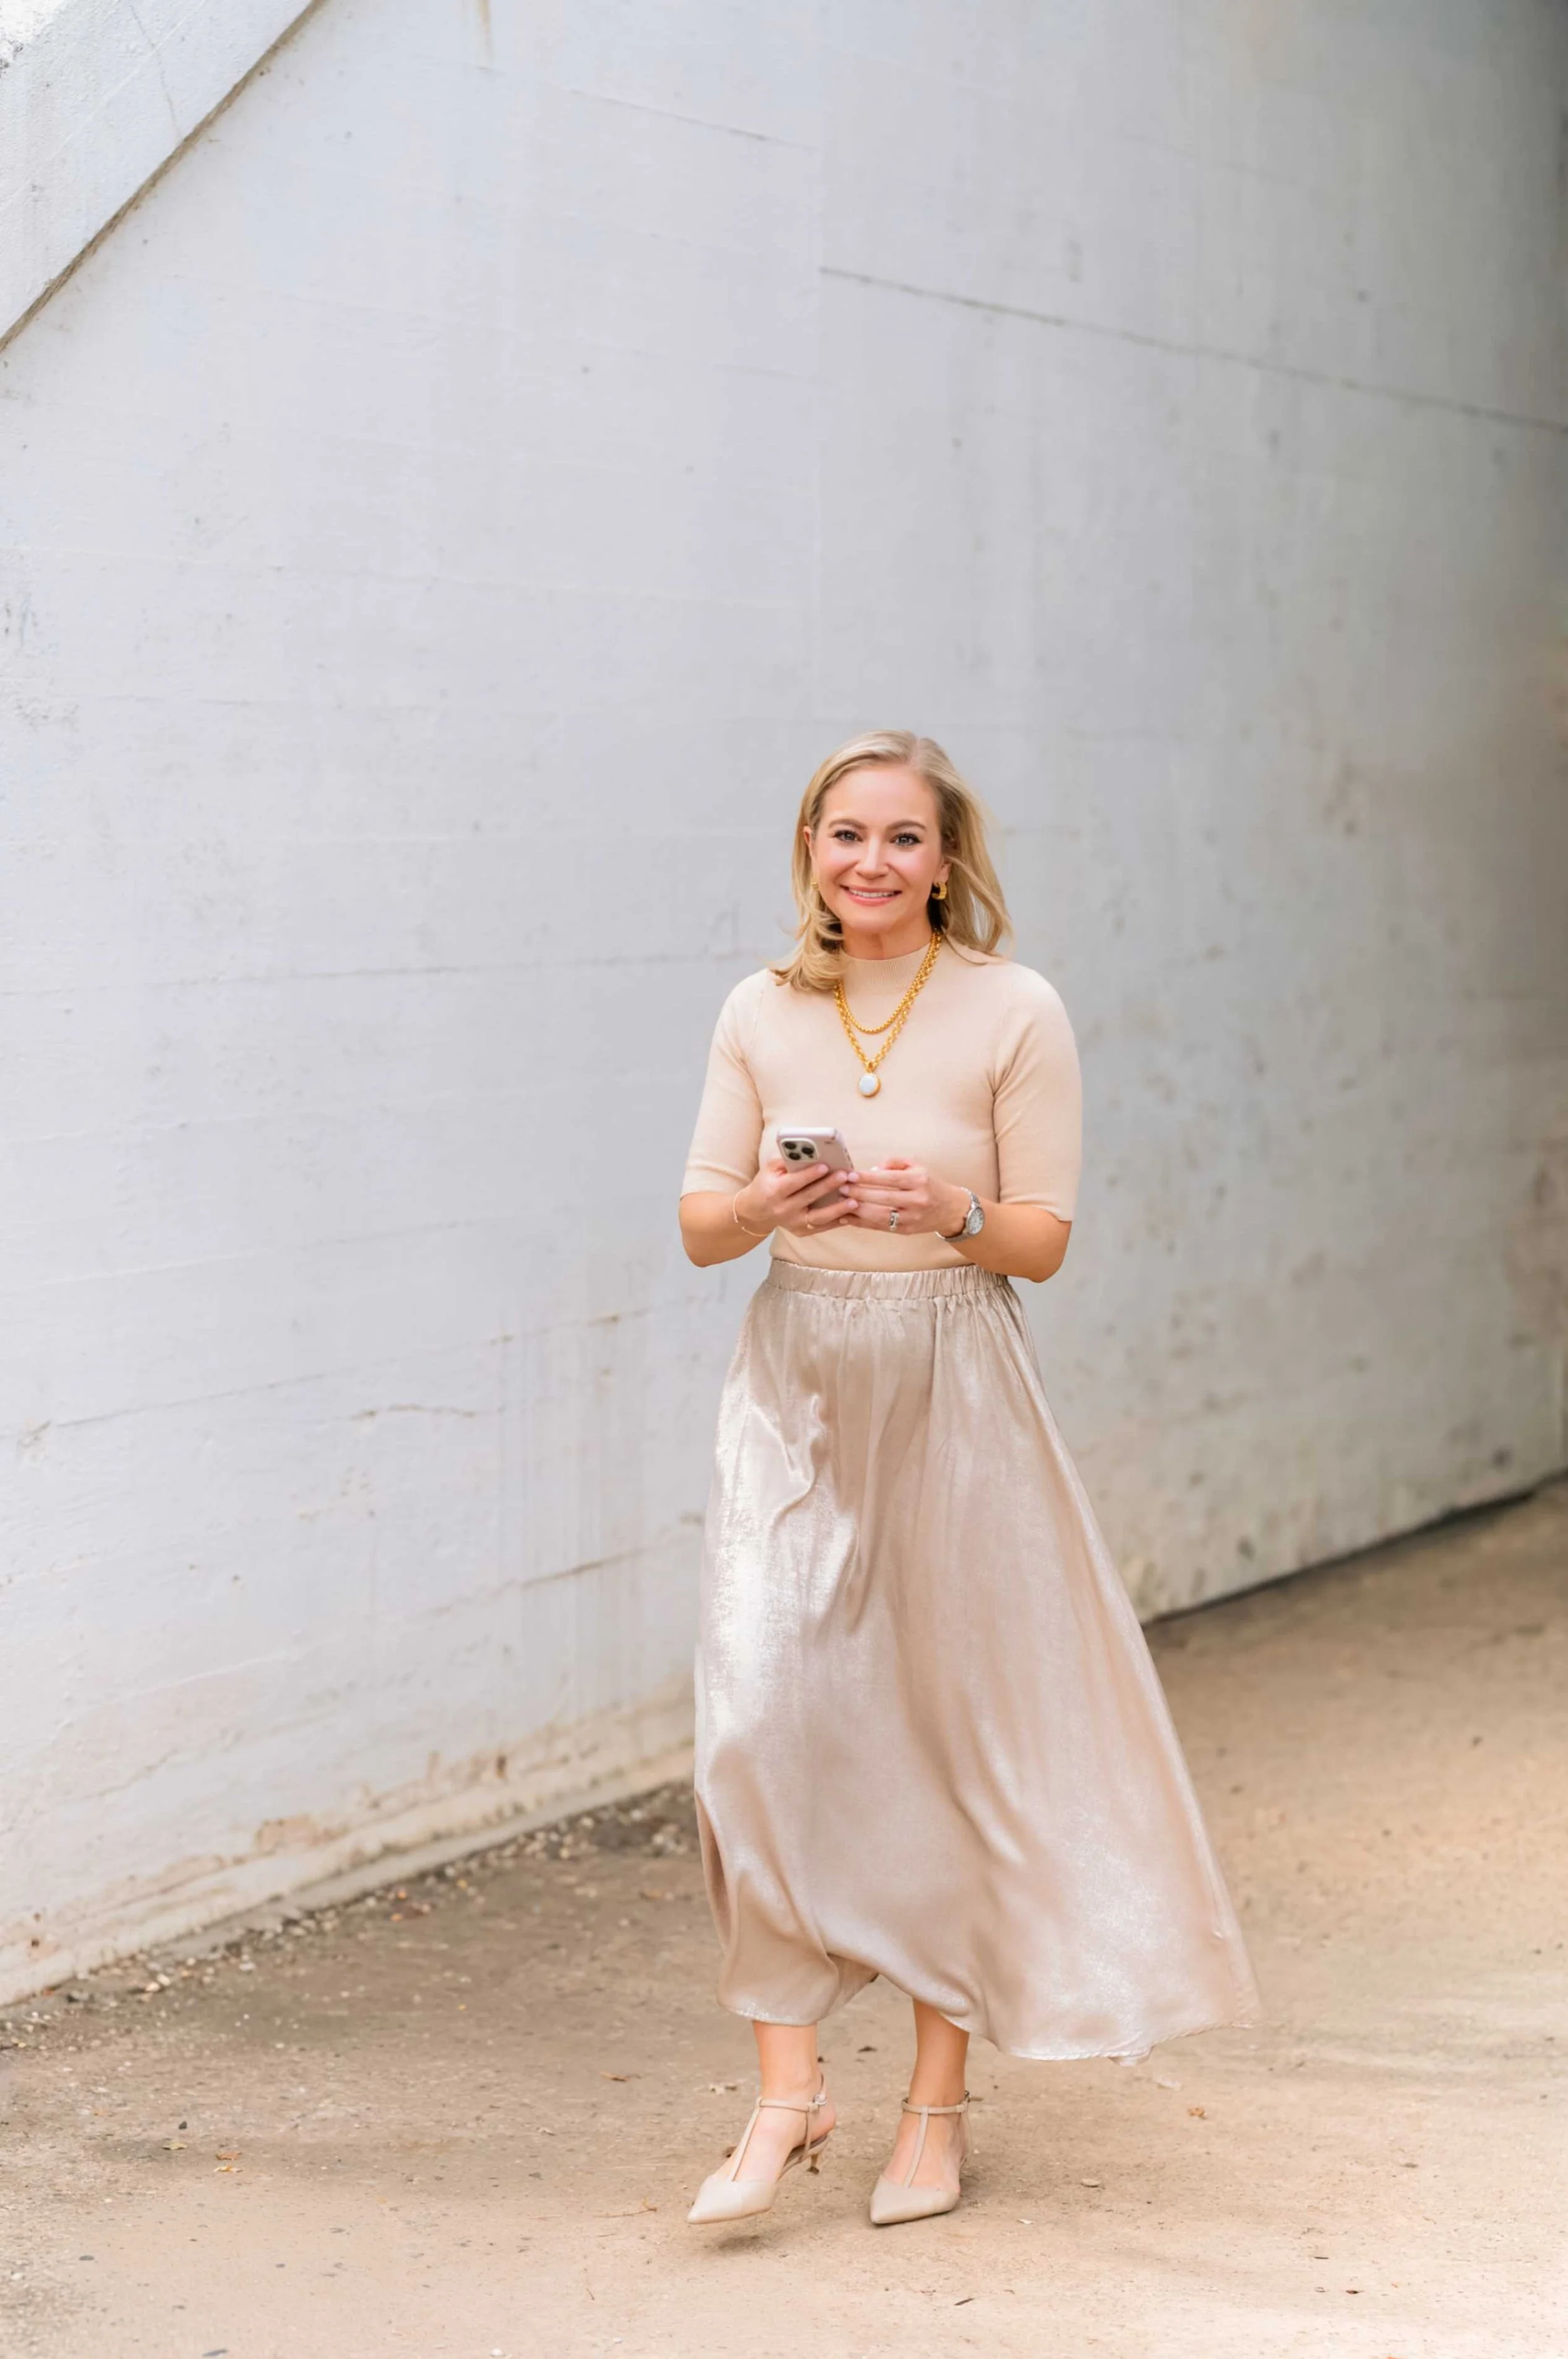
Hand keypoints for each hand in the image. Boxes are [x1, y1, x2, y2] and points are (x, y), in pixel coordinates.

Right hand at [735, 1158, 856, 1238]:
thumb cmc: (766, 1185)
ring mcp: (793, 1223)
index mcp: (773, 1192)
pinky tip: (850, 1213)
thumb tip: (811, 1153)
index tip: (825, 1166)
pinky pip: (822, 1227)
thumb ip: (788, 1161)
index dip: (809, 1175)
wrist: (756, 1211)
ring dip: (837, 1209)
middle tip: (845, 1176)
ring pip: (818, 1217)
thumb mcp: (770, 1170)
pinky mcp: (801, 1232)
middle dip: (828, 1186)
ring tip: (854, 1201)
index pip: (793, 1183)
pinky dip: (837, 1221)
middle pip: (808, 1197)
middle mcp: (783, 1210)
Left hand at [840, 1157, 969, 1237]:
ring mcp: (911, 1218)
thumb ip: (895, 1162)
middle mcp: (917, 1201)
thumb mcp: (917, 1167)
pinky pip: (880, 1227)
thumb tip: (873, 1169)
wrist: (950, 1209)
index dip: (868, 1177)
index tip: (851, 1175)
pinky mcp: (905, 1231)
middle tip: (841, 1187)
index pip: (890, 1179)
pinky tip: (847, 1217)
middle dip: (859, 1193)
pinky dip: (861, 1223)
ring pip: (879, 1216)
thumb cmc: (929, 1184)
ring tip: (840, 1202)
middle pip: (882, 1198)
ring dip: (857, 1210)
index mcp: (919, 1181)